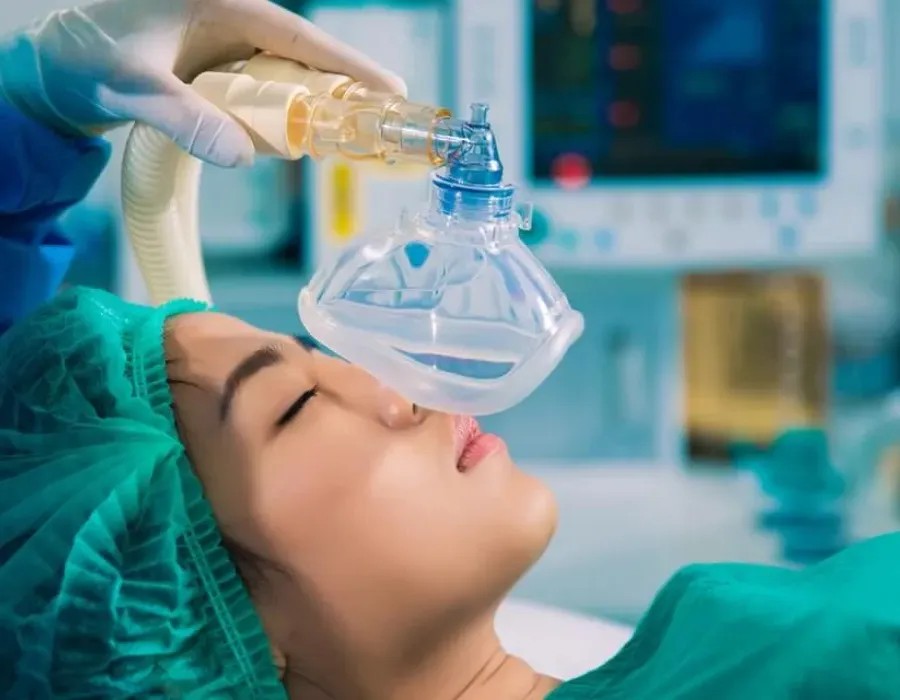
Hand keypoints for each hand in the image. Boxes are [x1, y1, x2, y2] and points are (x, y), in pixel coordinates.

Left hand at [0, 0, 406, 166]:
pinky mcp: (217, 70)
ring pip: (285, 79)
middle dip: (336, 93)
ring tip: (331, 141)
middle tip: (369, 128)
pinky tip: (284, 141)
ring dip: (307, 111)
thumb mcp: (137, 85)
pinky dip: (277, 119)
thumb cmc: (89, 57)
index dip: (349, 64)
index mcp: (221, 1)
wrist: (57, 67)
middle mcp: (231, 19)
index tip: (390, 90)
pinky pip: (261, 94)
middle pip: (302, 57)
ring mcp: (225, 46)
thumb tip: (243, 157)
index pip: (300, 35)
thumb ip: (187, 118)